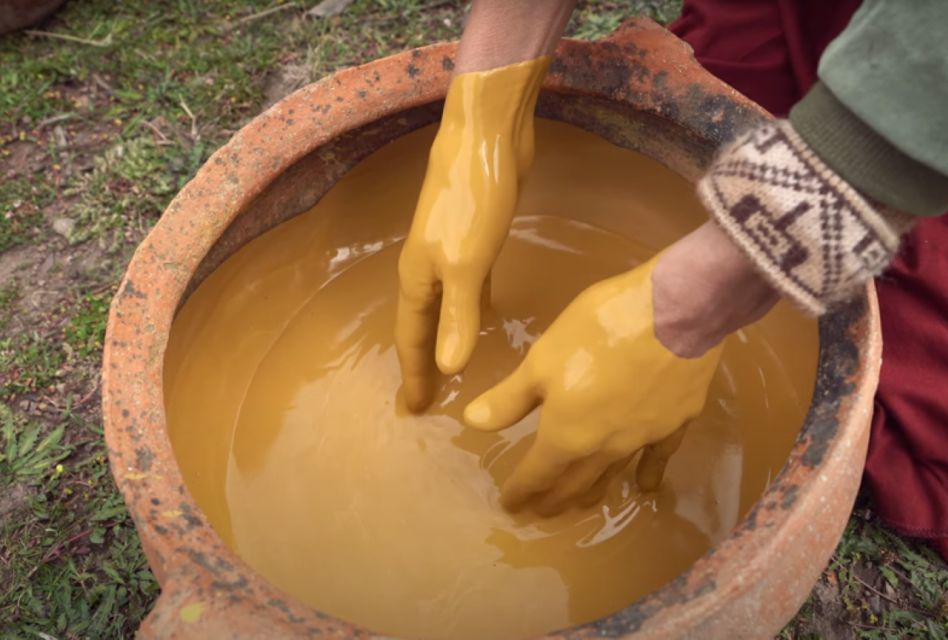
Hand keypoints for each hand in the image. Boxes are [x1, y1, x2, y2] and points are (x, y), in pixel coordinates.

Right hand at [396, 57, 548, 411]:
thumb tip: (451, 369)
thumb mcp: (467, 264)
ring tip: (450, 369)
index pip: (412, 340)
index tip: (413, 411)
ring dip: (444, 339)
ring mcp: (450, 253)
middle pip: (422, 328)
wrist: (486, 138)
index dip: (414, 376)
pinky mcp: (475, 239)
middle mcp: (427, 269)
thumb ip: (459, 316)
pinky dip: (469, 311)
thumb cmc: (473, 201)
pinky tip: (485, 318)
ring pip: (443, 309)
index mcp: (418, 279)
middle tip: (427, 400)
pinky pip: (466, 290)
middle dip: (422, 364)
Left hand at [464, 223, 777, 513]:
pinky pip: (657, 458)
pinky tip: (645, 486)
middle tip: (541, 512)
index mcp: (566, 434)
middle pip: (574, 483)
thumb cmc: (598, 329)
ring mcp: (643, 437)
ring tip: (581, 506)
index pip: (538, 473)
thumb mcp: (541, 359)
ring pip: (612, 475)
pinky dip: (647, 474)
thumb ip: (509, 398)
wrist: (676, 311)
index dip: (522, 491)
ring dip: (592, 493)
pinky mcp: (675, 421)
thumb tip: (473, 424)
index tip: (510, 505)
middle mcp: (604, 447)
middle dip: (553, 499)